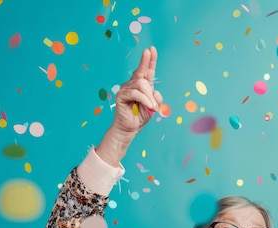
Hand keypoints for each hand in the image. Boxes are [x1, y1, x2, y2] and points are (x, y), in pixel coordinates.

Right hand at [96, 46, 162, 166]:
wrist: (130, 128)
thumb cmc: (141, 116)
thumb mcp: (153, 106)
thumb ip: (155, 97)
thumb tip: (153, 91)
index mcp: (142, 85)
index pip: (147, 70)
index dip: (150, 60)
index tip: (151, 49)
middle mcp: (133, 84)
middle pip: (144, 76)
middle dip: (151, 91)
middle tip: (154, 105)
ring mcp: (126, 88)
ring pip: (141, 84)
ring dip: (149, 98)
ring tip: (151, 108)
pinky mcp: (121, 95)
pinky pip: (135, 93)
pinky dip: (144, 100)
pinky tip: (148, 107)